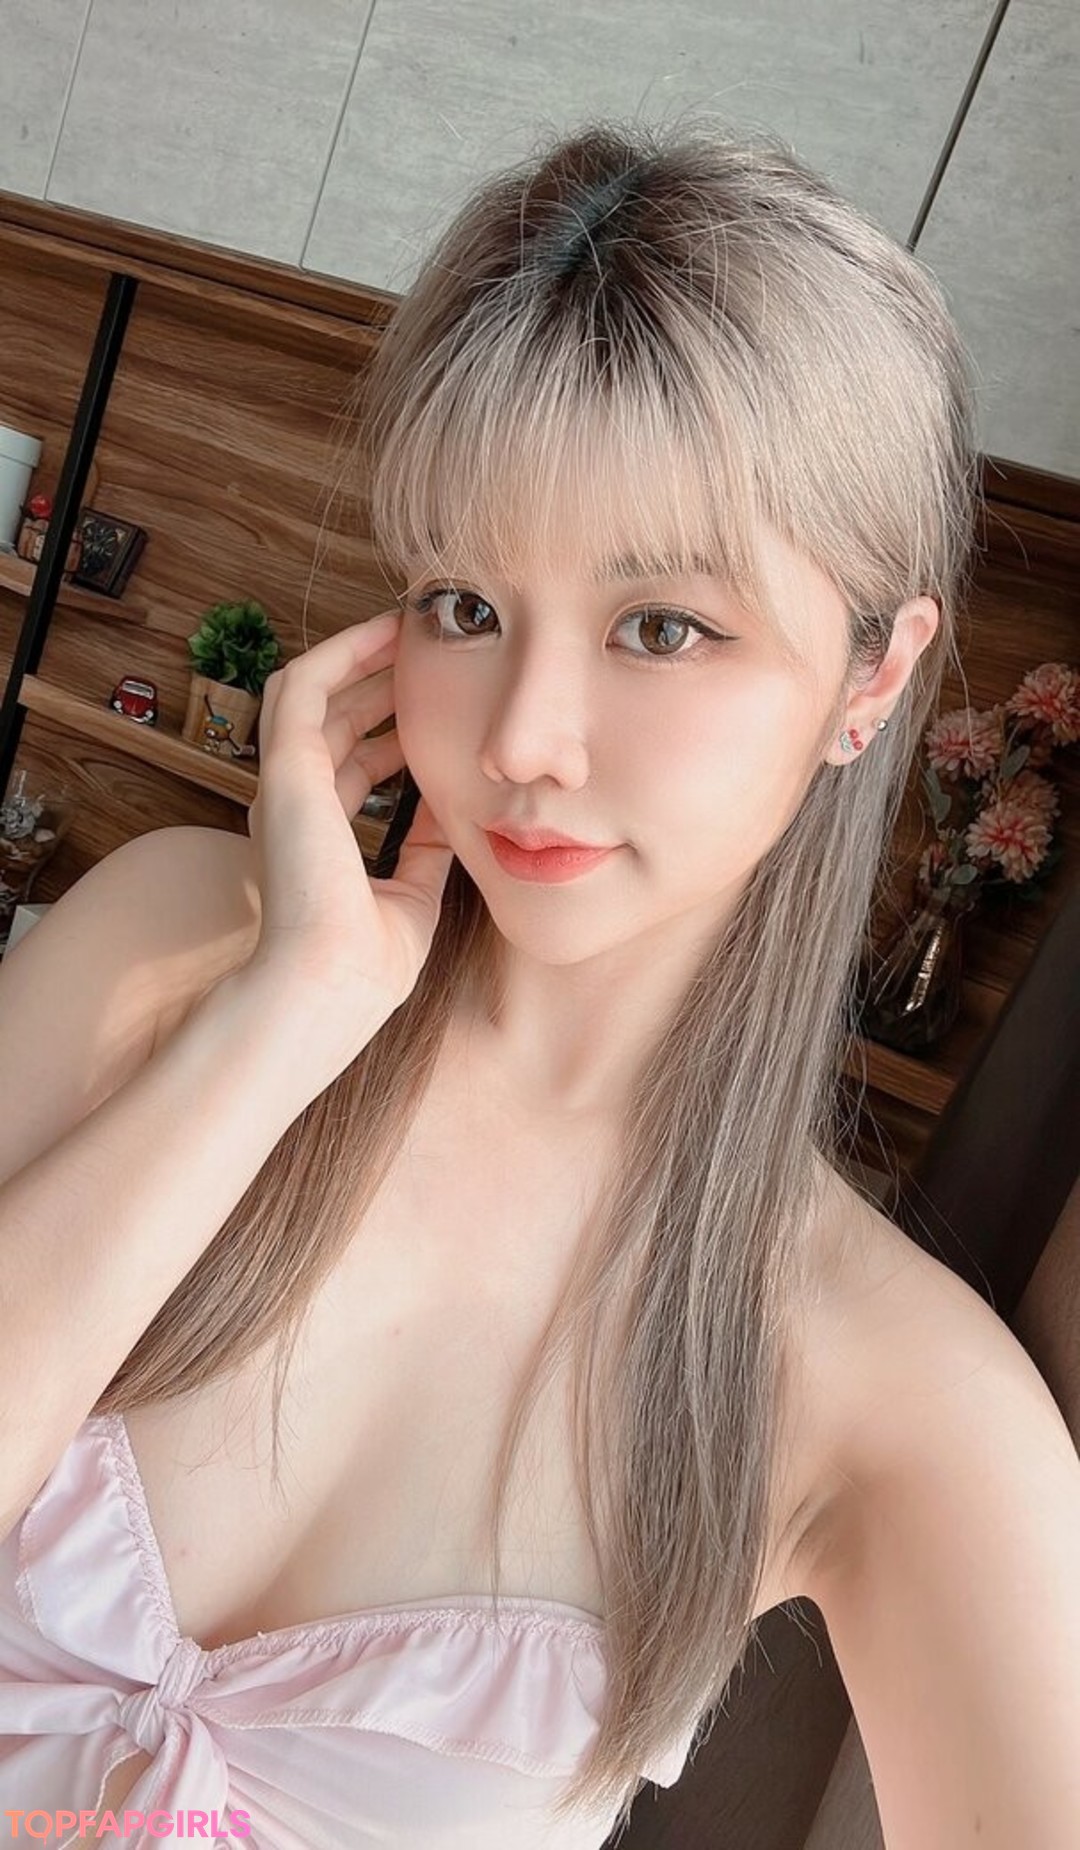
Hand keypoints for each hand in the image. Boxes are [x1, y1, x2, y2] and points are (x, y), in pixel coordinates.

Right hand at [240, 609, 452, 1056]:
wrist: (332, 984)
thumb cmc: (366, 965)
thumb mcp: (412, 897)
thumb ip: (425, 852)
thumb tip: (454, 814)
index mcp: (314, 836)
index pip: (350, 764)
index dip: (392, 731)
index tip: (439, 710)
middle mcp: (289, 804)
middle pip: (333, 721)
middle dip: (380, 684)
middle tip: (431, 656)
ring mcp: (282, 783)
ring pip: (312, 691)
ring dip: (359, 657)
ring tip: (409, 632)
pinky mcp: (284, 767)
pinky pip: (304, 683)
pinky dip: (341, 651)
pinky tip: (385, 633)